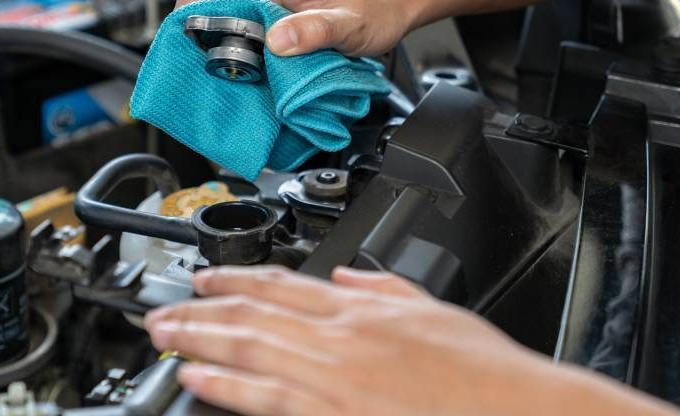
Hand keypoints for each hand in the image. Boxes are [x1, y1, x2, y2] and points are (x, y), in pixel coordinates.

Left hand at [144, 266, 679, 415]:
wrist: (515, 411)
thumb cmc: (484, 373)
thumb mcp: (437, 312)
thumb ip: (389, 291)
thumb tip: (355, 279)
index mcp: (365, 309)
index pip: (286, 283)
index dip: (240, 277)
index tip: (209, 276)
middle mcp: (342, 337)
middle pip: (255, 314)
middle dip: (204, 309)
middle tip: (164, 308)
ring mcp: (334, 378)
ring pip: (251, 350)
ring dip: (201, 340)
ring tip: (165, 338)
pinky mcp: (334, 415)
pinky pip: (268, 398)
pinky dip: (228, 387)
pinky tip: (198, 381)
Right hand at [175, 0, 415, 56]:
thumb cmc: (374, 8)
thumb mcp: (348, 26)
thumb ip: (314, 32)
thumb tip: (277, 42)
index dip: (189, 32)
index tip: (199, 64)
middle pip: (202, 7)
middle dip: (203, 43)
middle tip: (222, 75)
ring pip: (218, 12)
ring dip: (220, 43)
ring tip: (239, 71)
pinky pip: (236, 14)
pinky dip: (237, 38)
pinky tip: (253, 60)